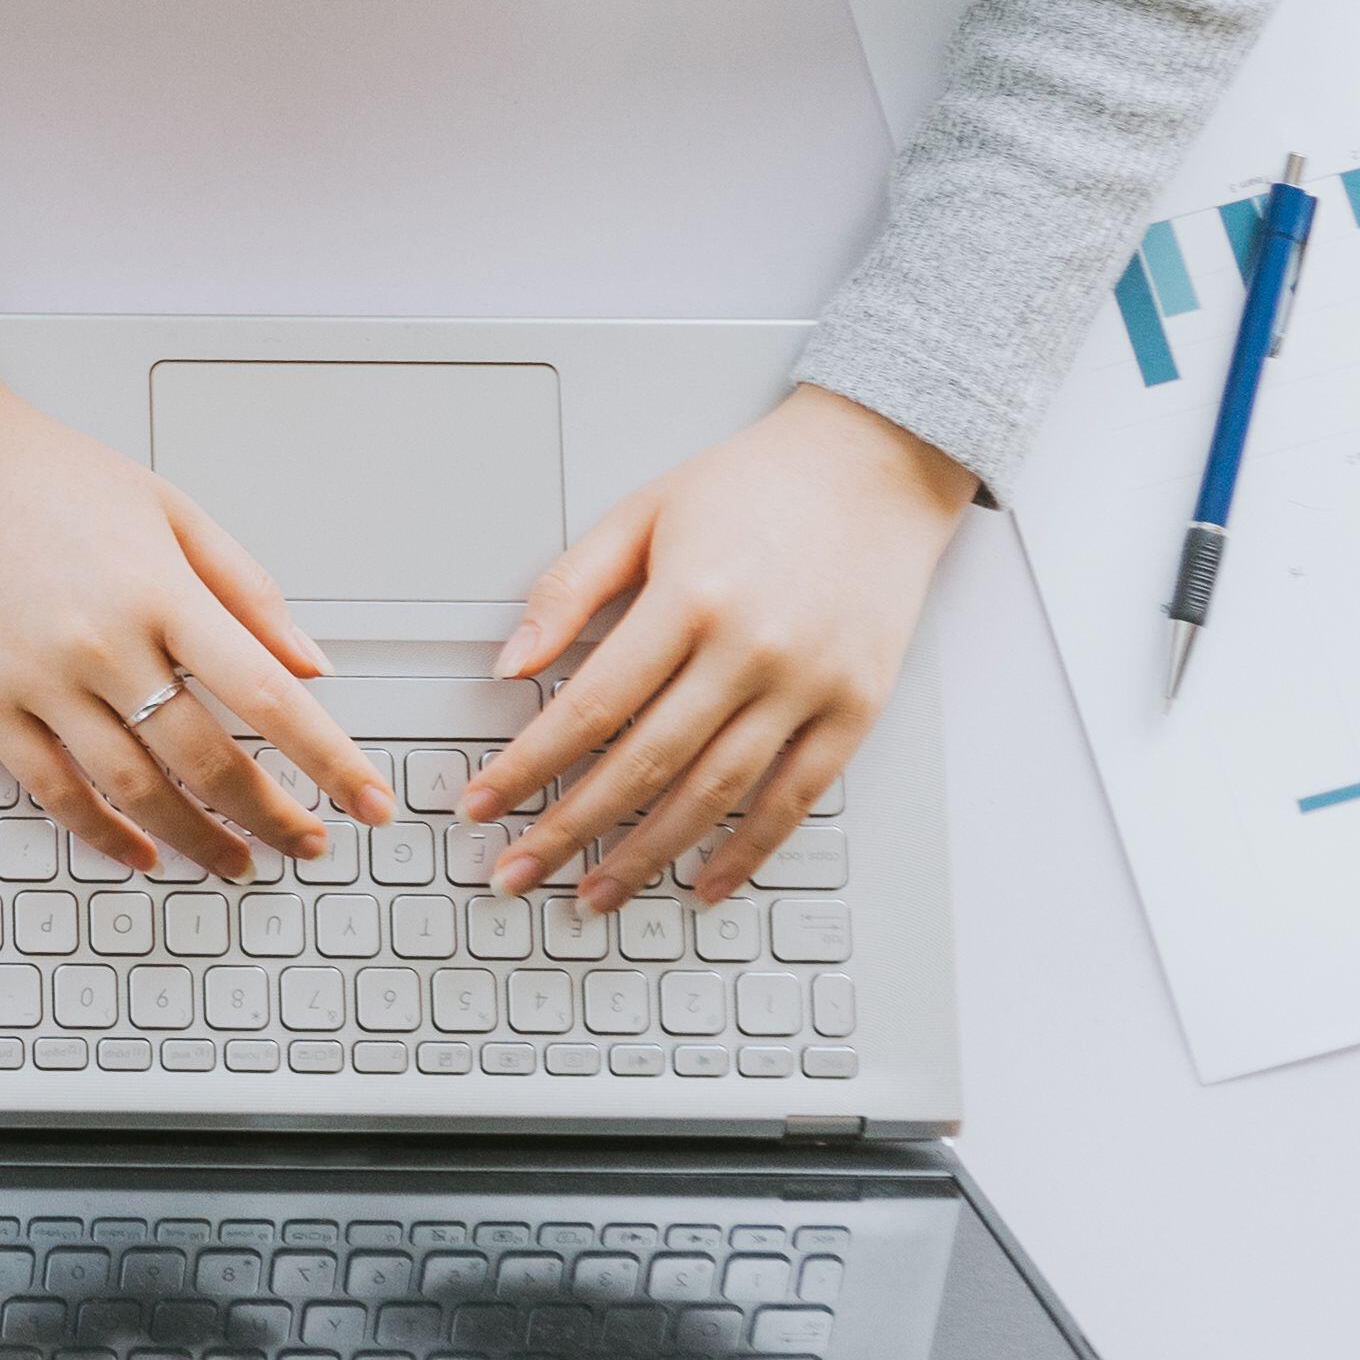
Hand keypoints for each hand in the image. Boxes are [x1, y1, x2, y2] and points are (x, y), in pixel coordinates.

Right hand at [0, 288, 393, 875]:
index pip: (267, 695)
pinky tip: (141, 852)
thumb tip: (308, 662)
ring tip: (235, 860)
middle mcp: (103, 641)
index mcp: (159, 589)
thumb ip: (245, 588)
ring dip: (197, 840)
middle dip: (271, 817)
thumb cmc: (45, 472)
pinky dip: (103, 835)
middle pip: (207, 759)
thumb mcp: (167, 506)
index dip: (329, 760)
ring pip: (135, 790)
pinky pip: (52, 789)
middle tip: (306, 843)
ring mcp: (39, 677)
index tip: (369, 801)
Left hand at [462, 385, 969, 909]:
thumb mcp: (642, 513)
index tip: (484, 804)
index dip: (529, 766)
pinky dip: (748, 852)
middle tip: (516, 873)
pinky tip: (704, 884)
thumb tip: (509, 664)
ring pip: (715, 797)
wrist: (875, 465)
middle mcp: (751, 650)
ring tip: (594, 895)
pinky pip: (796, 801)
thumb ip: (569, 589)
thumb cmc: (753, 484)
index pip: (589, 707)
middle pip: (644, 765)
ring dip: (647, 857)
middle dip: (569, 830)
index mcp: (689, 598)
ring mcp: (809, 686)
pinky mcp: (855, 708)